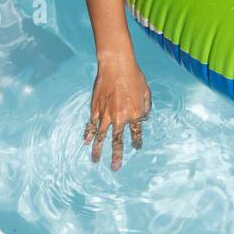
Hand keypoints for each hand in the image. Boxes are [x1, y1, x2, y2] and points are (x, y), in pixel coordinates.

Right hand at [84, 54, 150, 170]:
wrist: (116, 66)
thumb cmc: (134, 76)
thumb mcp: (146, 91)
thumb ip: (145, 107)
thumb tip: (144, 119)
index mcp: (135, 114)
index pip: (136, 133)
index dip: (136, 142)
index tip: (135, 148)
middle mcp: (121, 118)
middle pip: (118, 141)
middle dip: (117, 156)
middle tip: (115, 167)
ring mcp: (106, 115)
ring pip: (101, 137)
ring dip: (98, 150)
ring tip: (96, 161)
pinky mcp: (95, 109)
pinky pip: (91, 126)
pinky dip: (88, 135)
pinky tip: (86, 143)